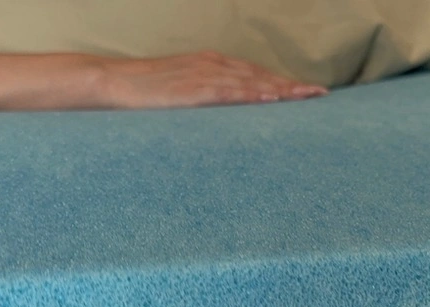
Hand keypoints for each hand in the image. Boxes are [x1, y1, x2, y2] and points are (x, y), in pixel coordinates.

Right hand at [98, 51, 328, 108]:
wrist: (110, 82)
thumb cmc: (142, 91)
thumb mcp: (180, 91)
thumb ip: (204, 99)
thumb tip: (223, 118)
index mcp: (210, 64)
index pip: (254, 74)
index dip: (281, 82)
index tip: (306, 91)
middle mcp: (212, 65)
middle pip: (260, 76)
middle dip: (290, 86)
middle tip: (319, 95)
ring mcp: (203, 75)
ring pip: (251, 82)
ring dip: (280, 90)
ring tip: (305, 97)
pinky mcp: (191, 89)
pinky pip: (228, 92)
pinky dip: (252, 95)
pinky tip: (271, 100)